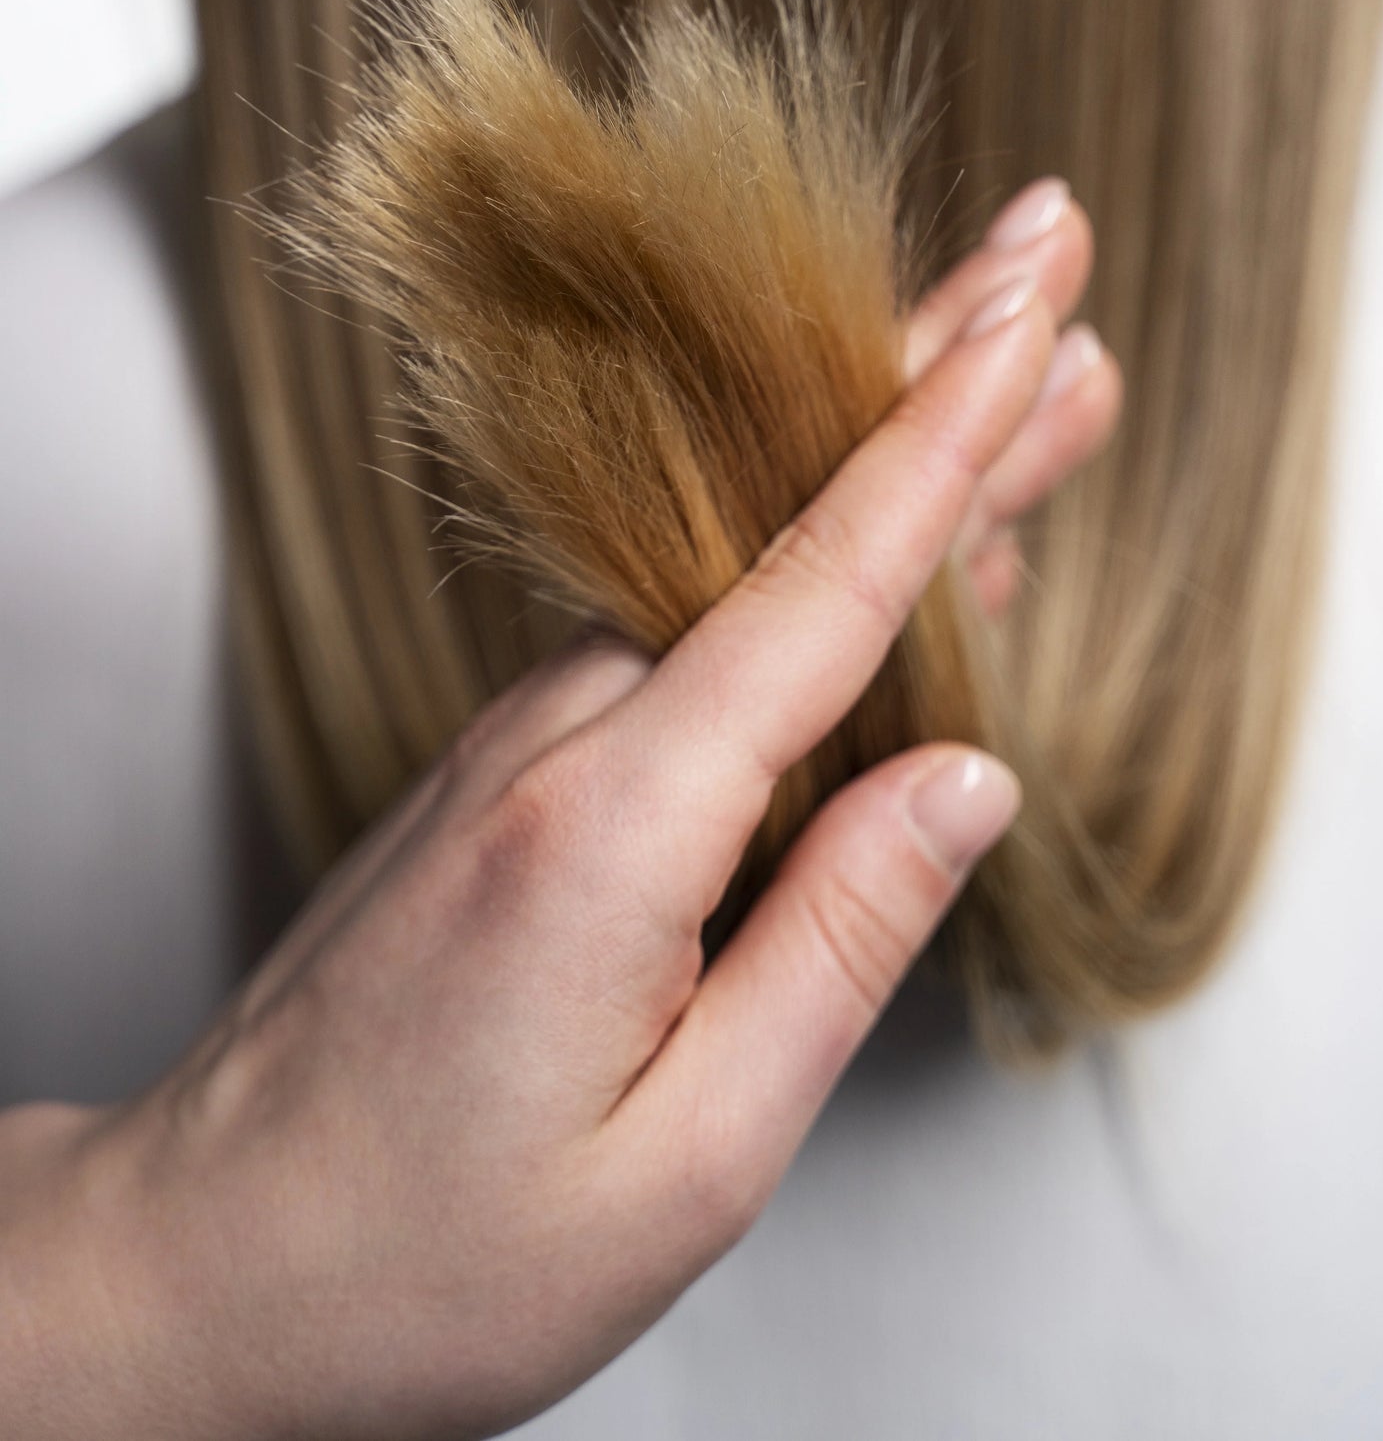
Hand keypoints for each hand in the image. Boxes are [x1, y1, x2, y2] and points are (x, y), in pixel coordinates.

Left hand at [0, 182, 1117, 1440]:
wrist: (200, 1258)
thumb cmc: (428, 1252)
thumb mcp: (684, 1159)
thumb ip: (838, 945)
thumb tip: (967, 775)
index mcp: (611, 823)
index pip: (821, 590)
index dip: (942, 443)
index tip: (1029, 315)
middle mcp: (559, 737)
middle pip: (787, 531)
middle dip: (931, 385)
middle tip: (1049, 256)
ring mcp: (523, 737)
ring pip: (740, 574)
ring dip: (882, 473)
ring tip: (1019, 378)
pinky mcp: (511, 765)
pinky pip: (685, 639)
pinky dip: (804, 578)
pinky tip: (890, 561)